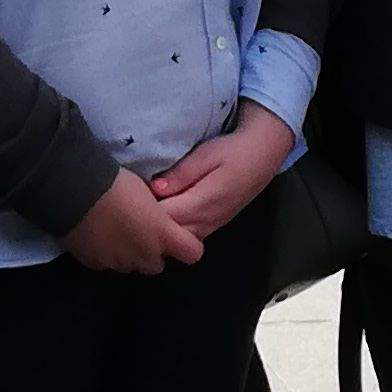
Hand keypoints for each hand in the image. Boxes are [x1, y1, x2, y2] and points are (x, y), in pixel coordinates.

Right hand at [63, 166, 208, 274]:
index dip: (186, 245)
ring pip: (131, 266)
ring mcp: (119, 263)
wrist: (76, 192)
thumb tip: (155, 220)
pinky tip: (97, 236)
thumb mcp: (147, 194)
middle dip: (152, 252)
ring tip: (115, 233)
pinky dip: (106, 254)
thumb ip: (157, 216)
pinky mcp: (96, 264)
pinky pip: (107, 264)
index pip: (192, 253)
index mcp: (162, 234)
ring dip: (128, 254)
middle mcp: (144, 254)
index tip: (176, 234)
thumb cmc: (117, 184)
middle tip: (140, 232)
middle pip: (157, 265)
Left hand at [146, 106, 297, 241]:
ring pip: (181, 240)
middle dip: (150, 226)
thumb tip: (154, 190)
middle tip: (131, 210)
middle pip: (171, 235)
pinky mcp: (214, 225)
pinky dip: (175, 232)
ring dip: (163, 231)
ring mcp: (212, 226)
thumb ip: (181, 174)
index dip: (145, 214)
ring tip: (144, 214)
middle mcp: (208, 220)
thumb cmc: (233, 150)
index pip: (167, 218)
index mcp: (205, 202)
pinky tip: (162, 218)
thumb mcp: (206, 155)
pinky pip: (190, 236)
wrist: (263, 156)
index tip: (129, 202)